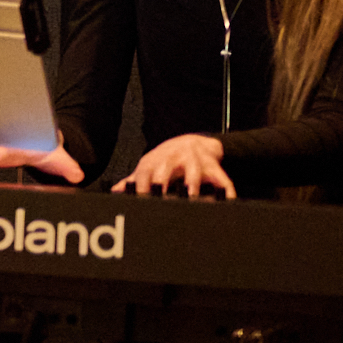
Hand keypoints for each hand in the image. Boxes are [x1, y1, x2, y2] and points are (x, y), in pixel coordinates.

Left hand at [122, 134, 236, 199]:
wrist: (194, 142)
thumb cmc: (168, 159)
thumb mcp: (150, 166)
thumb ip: (135, 180)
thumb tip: (116, 191)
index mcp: (156, 160)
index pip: (145, 172)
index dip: (141, 185)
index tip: (140, 199)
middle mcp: (175, 158)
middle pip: (167, 168)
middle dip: (163, 181)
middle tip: (162, 198)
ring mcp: (195, 160)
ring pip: (194, 172)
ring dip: (192, 183)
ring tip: (191, 197)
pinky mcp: (214, 166)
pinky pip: (222, 178)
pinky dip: (226, 190)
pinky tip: (226, 200)